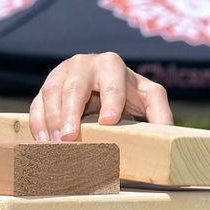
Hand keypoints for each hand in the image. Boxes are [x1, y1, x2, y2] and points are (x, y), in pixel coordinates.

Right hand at [29, 52, 172, 141]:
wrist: (102, 86)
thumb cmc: (129, 94)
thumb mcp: (148, 98)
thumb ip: (160, 113)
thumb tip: (172, 136)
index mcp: (112, 65)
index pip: (112, 83)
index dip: (110, 101)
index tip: (108, 122)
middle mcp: (85, 64)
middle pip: (75, 86)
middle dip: (72, 113)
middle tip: (71, 138)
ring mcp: (63, 73)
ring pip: (52, 92)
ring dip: (52, 120)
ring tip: (56, 145)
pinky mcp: (47, 86)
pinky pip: (37, 102)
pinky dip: (38, 123)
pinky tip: (43, 142)